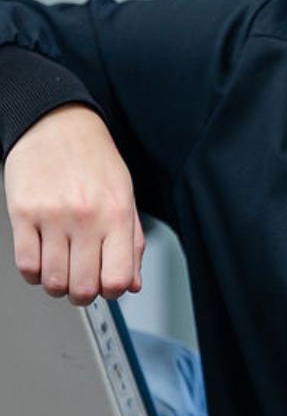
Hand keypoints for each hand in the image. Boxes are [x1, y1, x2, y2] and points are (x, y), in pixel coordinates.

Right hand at [3, 103, 144, 304]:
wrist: (57, 123)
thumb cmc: (93, 157)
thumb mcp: (125, 193)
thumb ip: (131, 240)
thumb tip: (133, 282)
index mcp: (117, 212)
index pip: (118, 278)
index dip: (113, 290)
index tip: (108, 284)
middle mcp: (87, 216)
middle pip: (83, 288)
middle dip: (83, 292)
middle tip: (82, 278)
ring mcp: (53, 216)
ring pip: (53, 282)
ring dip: (57, 283)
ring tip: (62, 265)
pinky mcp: (24, 214)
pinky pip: (27, 265)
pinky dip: (35, 271)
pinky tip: (43, 256)